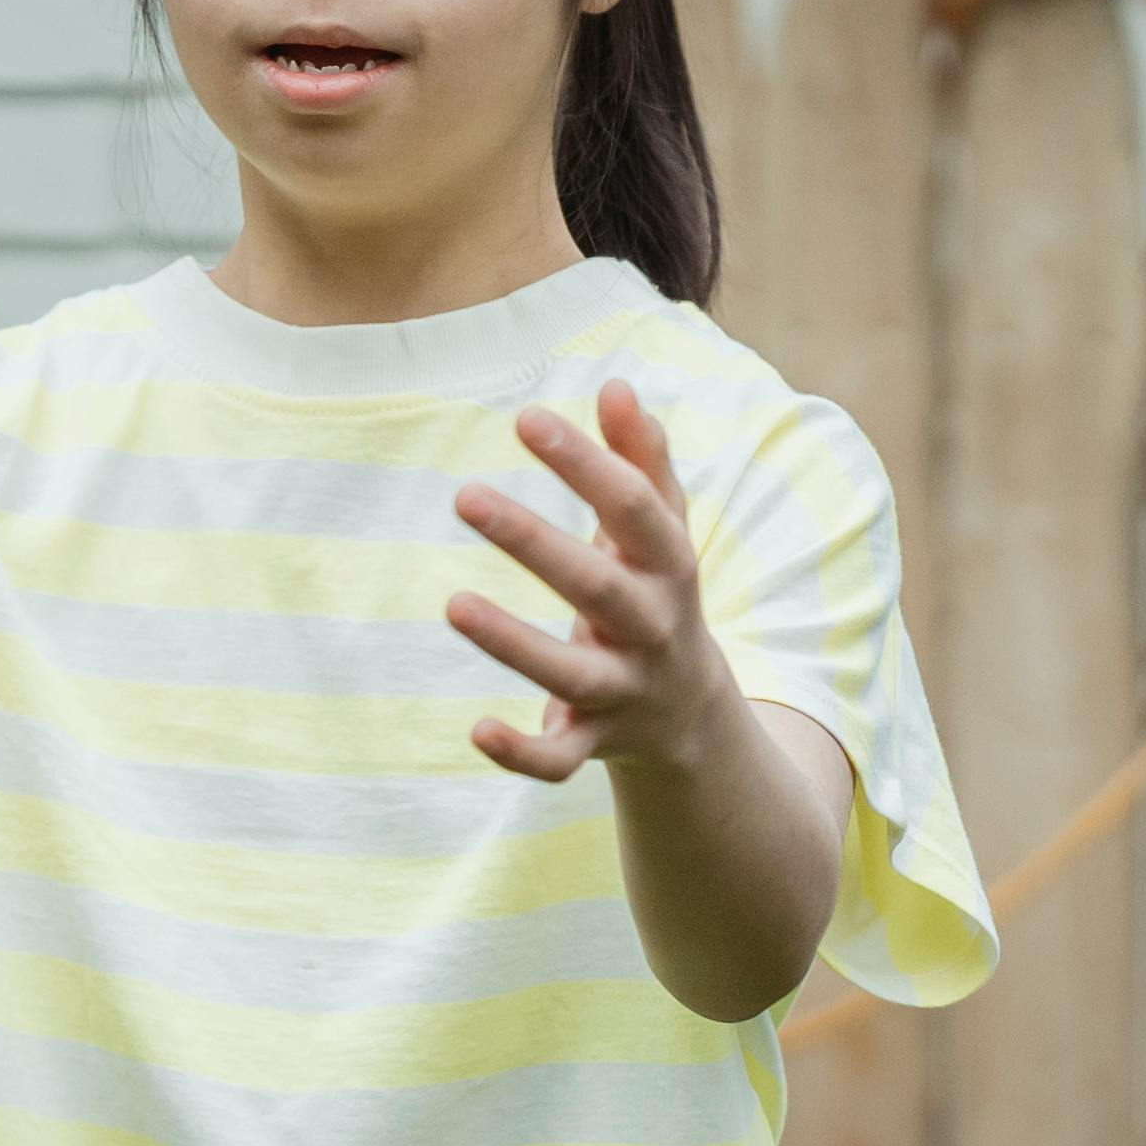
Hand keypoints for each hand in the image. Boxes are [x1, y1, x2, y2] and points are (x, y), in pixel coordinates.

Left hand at [447, 377, 740, 783]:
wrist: (693, 715)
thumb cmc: (658, 595)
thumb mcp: (662, 531)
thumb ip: (643, 460)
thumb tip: (615, 385)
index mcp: (670, 567)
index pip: (632, 508)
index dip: (584, 462)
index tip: (526, 418)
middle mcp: (653, 629)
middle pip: (597, 586)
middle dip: (534, 544)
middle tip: (463, 495)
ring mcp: (625, 690)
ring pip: (573, 674)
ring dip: (514, 643)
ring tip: (452, 603)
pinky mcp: (596, 743)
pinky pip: (562, 760)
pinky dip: (523, 753)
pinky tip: (476, 729)